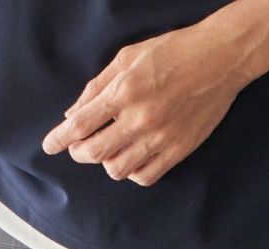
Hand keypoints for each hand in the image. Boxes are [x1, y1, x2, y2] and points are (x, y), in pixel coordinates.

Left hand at [40, 24, 243, 185]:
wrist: (219, 59)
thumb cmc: (173, 52)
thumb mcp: (128, 57)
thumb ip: (98, 86)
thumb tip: (72, 113)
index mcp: (124, 91)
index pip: (80, 124)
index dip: (59, 139)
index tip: (49, 146)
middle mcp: (139, 118)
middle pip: (94, 152)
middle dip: (79, 152)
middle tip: (78, 146)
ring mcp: (159, 138)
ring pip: (117, 169)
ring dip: (106, 162)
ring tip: (109, 148)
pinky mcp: (177, 150)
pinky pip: (145, 176)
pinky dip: (132, 171)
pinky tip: (132, 157)